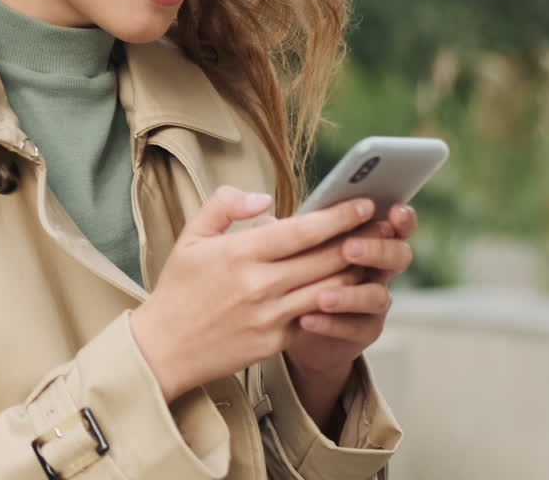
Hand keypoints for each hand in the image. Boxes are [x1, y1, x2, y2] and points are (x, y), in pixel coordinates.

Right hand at [129, 187, 380, 403]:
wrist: (163, 348)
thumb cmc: (179, 289)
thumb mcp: (192, 237)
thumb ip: (225, 205)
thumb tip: (266, 199)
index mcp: (239, 253)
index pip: (303, 231)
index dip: (339, 215)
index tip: (363, 202)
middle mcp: (259, 285)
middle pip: (327, 259)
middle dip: (361, 238)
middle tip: (385, 224)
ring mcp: (270, 317)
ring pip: (330, 290)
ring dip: (356, 271)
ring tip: (374, 253)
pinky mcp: (275, 342)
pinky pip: (316, 317)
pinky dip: (336, 301)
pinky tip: (349, 287)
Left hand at [284, 204, 417, 377]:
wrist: (294, 324)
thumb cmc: (296, 272)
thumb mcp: (293, 247)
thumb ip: (287, 230)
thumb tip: (264, 217)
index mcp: (367, 240)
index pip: (393, 224)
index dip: (401, 218)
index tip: (392, 210)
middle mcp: (378, 269)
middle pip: (398, 256)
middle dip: (377, 250)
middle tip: (349, 248)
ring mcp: (373, 302)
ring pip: (377, 296)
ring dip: (351, 294)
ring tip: (322, 296)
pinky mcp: (363, 331)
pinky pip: (355, 328)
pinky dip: (332, 323)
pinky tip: (307, 319)